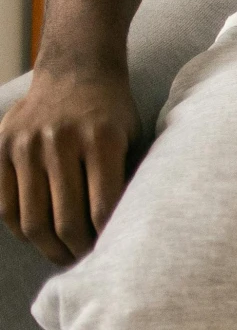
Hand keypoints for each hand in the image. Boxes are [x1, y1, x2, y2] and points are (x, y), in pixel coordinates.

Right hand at [0, 67, 139, 263]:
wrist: (77, 68)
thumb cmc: (113, 110)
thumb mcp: (131, 136)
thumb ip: (126, 177)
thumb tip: (126, 232)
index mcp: (101, 140)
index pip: (103, 208)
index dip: (107, 239)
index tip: (115, 254)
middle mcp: (60, 142)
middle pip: (65, 220)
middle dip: (79, 249)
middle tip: (89, 262)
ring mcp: (27, 145)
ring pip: (32, 219)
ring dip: (49, 247)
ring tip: (65, 255)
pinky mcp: (3, 148)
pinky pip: (6, 204)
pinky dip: (21, 229)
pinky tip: (39, 237)